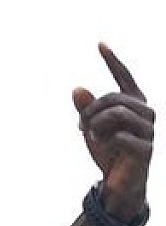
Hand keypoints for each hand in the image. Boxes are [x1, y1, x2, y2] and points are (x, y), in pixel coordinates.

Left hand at [72, 44, 153, 220]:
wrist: (118, 181)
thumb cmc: (108, 151)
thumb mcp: (91, 128)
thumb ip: (86, 108)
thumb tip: (77, 88)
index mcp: (134, 104)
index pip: (124, 77)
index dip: (112, 61)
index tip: (100, 44)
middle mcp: (145, 112)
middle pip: (112, 98)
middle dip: (90, 110)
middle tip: (80, 126)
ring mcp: (148, 130)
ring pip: (116, 113)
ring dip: (96, 125)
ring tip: (91, 136)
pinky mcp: (146, 148)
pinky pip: (119, 136)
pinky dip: (105, 141)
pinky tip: (106, 148)